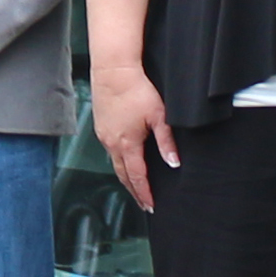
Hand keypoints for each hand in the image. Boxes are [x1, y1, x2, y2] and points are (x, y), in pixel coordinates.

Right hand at [92, 65, 179, 212]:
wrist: (114, 71)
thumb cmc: (136, 90)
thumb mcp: (159, 116)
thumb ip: (167, 142)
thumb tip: (174, 162)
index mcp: (127, 144)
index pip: (136, 177)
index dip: (144, 193)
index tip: (151, 205)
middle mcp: (111, 143)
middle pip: (123, 176)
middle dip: (134, 191)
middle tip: (144, 203)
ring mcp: (103, 135)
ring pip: (115, 164)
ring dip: (126, 177)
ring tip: (136, 187)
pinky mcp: (100, 127)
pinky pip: (110, 151)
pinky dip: (119, 162)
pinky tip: (126, 161)